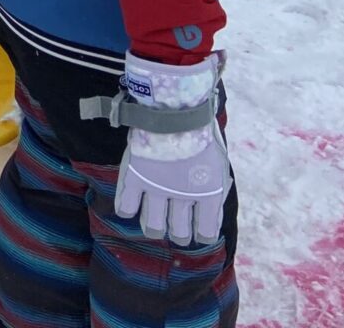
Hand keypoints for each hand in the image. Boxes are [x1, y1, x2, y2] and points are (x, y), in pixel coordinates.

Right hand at [112, 54, 230, 246]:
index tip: (197, 226)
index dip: (201, 232)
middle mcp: (182, 198)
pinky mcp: (134, 177)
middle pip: (178, 234)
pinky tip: (131, 204)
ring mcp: (156, 189)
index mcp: (209, 195)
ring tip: (154, 219)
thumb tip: (209, 210)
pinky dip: (127, 209)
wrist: (175, 109)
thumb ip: (215, 187)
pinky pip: (126, 207)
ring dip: (154, 227)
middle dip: (178, 231)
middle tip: (174, 222)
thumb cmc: (200, 132)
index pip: (205, 233)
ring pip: (152, 227)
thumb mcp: (217, 163)